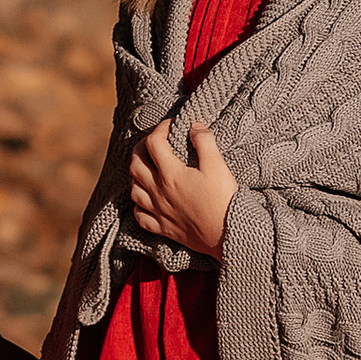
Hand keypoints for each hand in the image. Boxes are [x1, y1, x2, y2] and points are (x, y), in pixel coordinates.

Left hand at [131, 114, 236, 255]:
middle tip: (154, 143)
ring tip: (148, 169)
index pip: (154, 143)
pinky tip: (146, 201)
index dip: (161, 128)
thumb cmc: (223, 200)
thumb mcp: (218, 165)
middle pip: (135, 164)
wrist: (226, 234)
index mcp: (171, 174)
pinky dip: (139, 206)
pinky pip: (140, 216)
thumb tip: (194, 126)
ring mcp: (158, 211)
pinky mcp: (162, 228)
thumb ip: (204, 142)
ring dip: (137, 176)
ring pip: (134, 190)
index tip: (173, 125)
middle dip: (141, 148)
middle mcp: (159, 191)